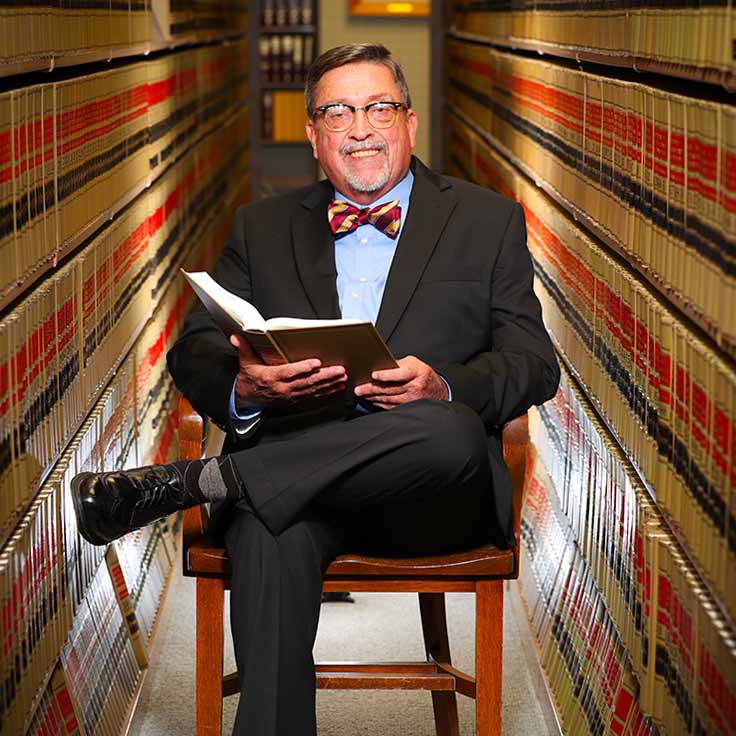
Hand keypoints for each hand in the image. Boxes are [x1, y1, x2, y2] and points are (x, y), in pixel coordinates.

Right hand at [230, 335, 346, 408]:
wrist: (247, 399)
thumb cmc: (249, 378)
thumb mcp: (245, 362)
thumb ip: (243, 348)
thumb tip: (236, 336)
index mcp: (271, 378)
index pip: (289, 373)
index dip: (303, 368)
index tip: (316, 363)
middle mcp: (283, 389)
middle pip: (307, 382)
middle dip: (325, 376)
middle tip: (340, 370)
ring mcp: (291, 396)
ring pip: (313, 391)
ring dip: (329, 384)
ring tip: (343, 378)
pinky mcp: (295, 401)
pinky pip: (313, 398)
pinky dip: (327, 393)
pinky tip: (337, 388)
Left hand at [353, 355, 448, 409]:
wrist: (437, 389)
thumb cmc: (422, 373)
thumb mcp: (413, 363)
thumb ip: (398, 365)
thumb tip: (379, 366)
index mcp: (417, 372)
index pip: (400, 374)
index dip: (386, 375)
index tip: (373, 375)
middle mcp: (415, 387)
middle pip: (390, 389)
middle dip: (371, 389)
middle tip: (358, 389)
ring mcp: (412, 399)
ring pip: (388, 399)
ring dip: (372, 397)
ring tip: (361, 394)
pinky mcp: (408, 407)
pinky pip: (391, 406)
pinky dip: (379, 403)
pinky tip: (371, 400)